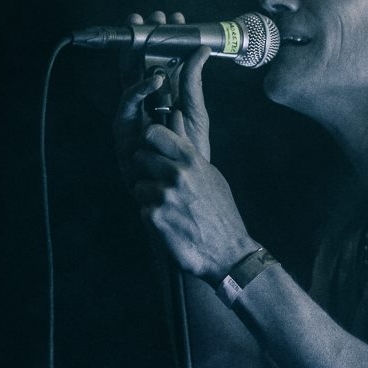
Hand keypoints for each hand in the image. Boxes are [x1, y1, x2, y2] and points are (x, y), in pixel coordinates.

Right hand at [114, 10, 211, 188]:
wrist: (183, 188)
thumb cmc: (189, 154)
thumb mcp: (196, 112)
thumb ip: (194, 82)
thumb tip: (202, 49)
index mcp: (162, 96)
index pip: (160, 60)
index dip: (165, 38)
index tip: (176, 17)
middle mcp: (144, 102)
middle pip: (138, 63)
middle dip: (143, 37)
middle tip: (151, 15)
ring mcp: (132, 115)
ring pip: (127, 77)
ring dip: (134, 53)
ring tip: (147, 33)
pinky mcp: (123, 130)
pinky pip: (127, 104)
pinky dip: (138, 89)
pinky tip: (153, 77)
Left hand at [132, 111, 255, 283]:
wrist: (228, 252)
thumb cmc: (221, 212)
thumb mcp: (210, 175)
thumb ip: (187, 147)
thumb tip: (174, 114)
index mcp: (192, 160)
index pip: (153, 134)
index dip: (149, 141)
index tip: (153, 150)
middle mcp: (177, 174)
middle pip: (140, 157)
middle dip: (147, 171)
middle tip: (162, 186)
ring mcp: (164, 196)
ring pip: (139, 186)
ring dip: (149, 198)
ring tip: (171, 209)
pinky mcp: (154, 217)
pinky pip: (142, 209)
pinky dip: (153, 218)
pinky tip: (171, 224)